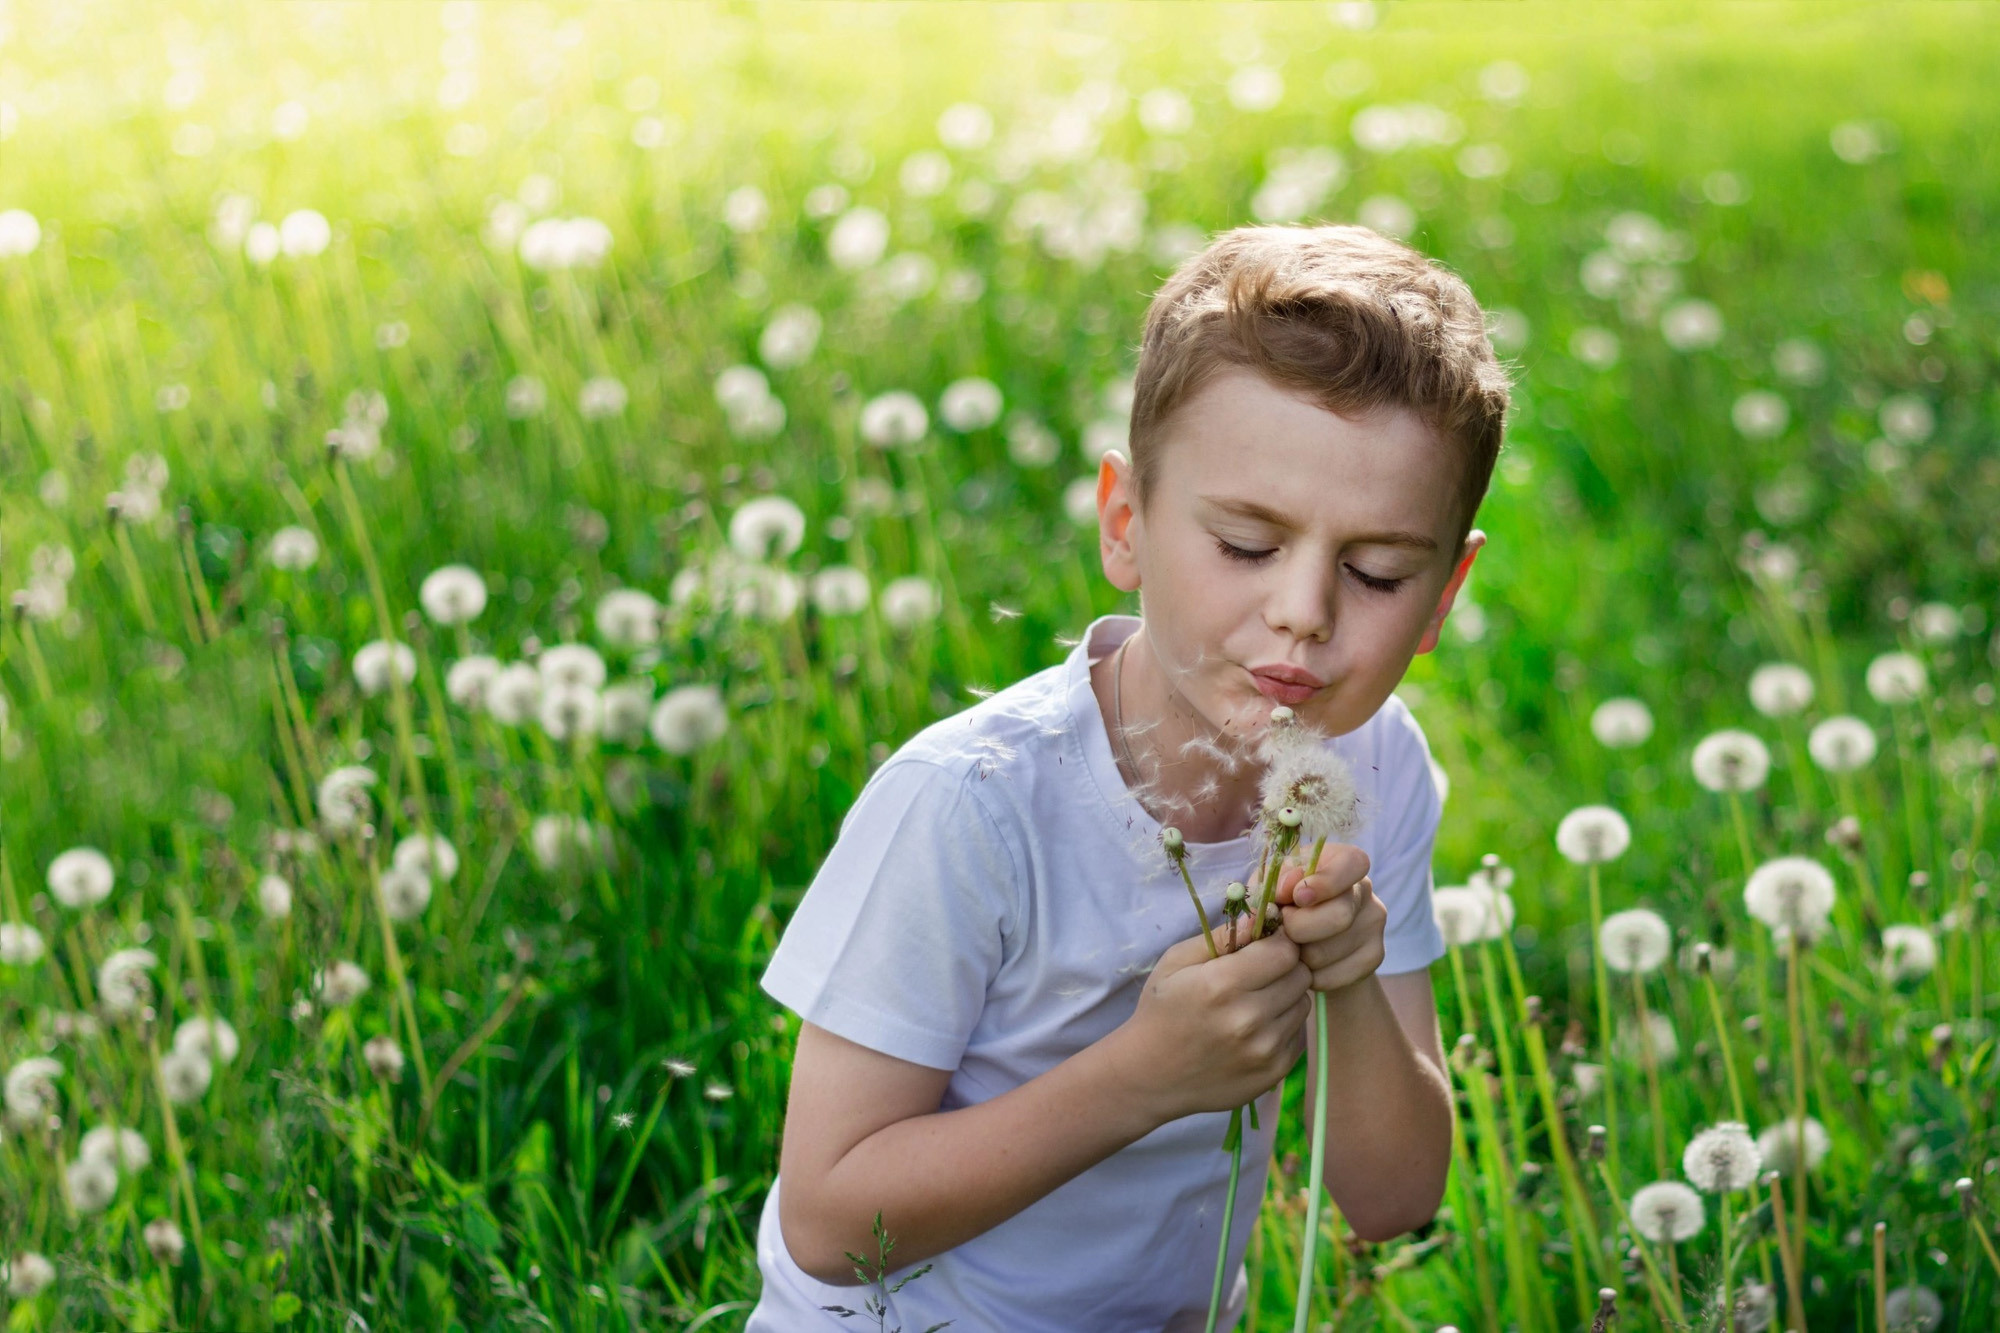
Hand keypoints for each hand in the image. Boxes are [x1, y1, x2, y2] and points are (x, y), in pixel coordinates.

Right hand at [1107, 929, 1311, 1122]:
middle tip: (1260, 973)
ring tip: (1255, 1001)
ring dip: (1286, 997)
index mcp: (1221, 985)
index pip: (1285, 950)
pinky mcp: (1274, 1073)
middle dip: (1284, 967)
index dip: (1277, 942)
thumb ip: (1221, 936)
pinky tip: (1255, 1029)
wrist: (1151, 1075)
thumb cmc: (1161, 1010)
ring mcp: (1264, 1051)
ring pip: (1303, 1004)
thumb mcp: (1176, 961)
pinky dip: (1283, 1026)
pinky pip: (1298, 1035)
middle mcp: (1248, 1019)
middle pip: (1300, 975)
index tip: (1263, 945)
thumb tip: (1262, 915)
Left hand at [1272, 844, 1386, 993]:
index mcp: (1342, 862)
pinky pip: (1336, 975)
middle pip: (1341, 914)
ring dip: (1300, 955)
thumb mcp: (1270, 887)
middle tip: (1282, 930)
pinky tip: (1304, 965)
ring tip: (1290, 948)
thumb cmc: (1281, 902)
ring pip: (1332, 950)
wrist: (1301, 940)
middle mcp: (1364, 889)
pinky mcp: (1374, 955)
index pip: (1353, 863)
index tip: (1298, 897)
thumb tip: (1285, 892)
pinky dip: (1311, 976)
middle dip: (1300, 928)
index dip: (1326, 882)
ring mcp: (1373, 923)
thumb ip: (1272, 885)